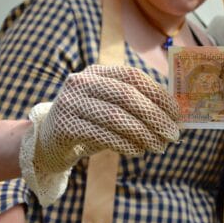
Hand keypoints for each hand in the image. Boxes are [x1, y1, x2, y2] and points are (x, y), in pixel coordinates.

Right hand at [20, 65, 179, 204]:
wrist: (46, 143)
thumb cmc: (88, 124)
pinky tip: (138, 151)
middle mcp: (82, 82)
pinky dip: (125, 144)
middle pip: (127, 96)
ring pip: (116, 117)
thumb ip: (134, 105)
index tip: (176, 113)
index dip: (158, 94)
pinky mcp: (65, 126)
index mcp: (97, 72)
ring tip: (159, 146)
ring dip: (143, 134)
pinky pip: (102, 135)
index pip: (133, 76)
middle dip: (154, 117)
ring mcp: (71, 102)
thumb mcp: (109, 108)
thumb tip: (172, 114)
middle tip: (172, 134)